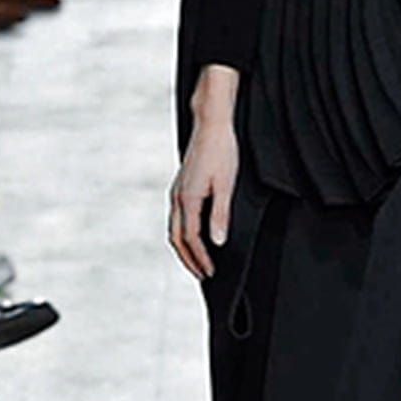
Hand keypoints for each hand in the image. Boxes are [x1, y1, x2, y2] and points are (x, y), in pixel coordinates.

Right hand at [169, 65, 240, 278]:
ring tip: (197, 261)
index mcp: (187, 200)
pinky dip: (182, 233)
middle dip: (188, 259)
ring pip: (174, 229)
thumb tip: (218, 242)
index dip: (201, 258)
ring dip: (184, 248)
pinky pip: (176, 218)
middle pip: (177, 238)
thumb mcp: (226, 185)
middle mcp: (177, 198)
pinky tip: (193, 235)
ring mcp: (176, 192)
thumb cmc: (221, 151)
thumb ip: (220, 215)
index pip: (191, 239)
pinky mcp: (180, 186)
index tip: (211, 272)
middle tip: (203, 274)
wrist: (210, 125)